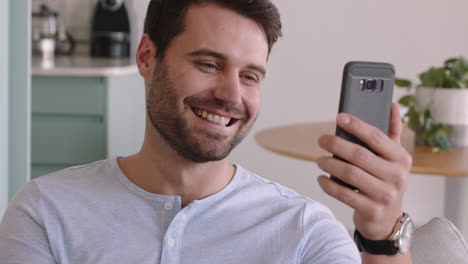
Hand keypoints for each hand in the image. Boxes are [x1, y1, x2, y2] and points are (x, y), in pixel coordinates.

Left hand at [316, 103, 411, 239]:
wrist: (387, 219)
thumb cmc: (386, 181)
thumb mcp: (394, 158)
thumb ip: (392, 132)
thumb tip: (393, 105)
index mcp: (401, 158)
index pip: (377, 137)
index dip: (357, 125)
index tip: (340, 117)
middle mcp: (396, 176)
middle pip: (359, 155)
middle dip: (336, 145)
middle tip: (321, 140)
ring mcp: (384, 195)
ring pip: (350, 174)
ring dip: (330, 164)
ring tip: (320, 160)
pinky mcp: (371, 210)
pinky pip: (344, 194)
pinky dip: (328, 184)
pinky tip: (321, 178)